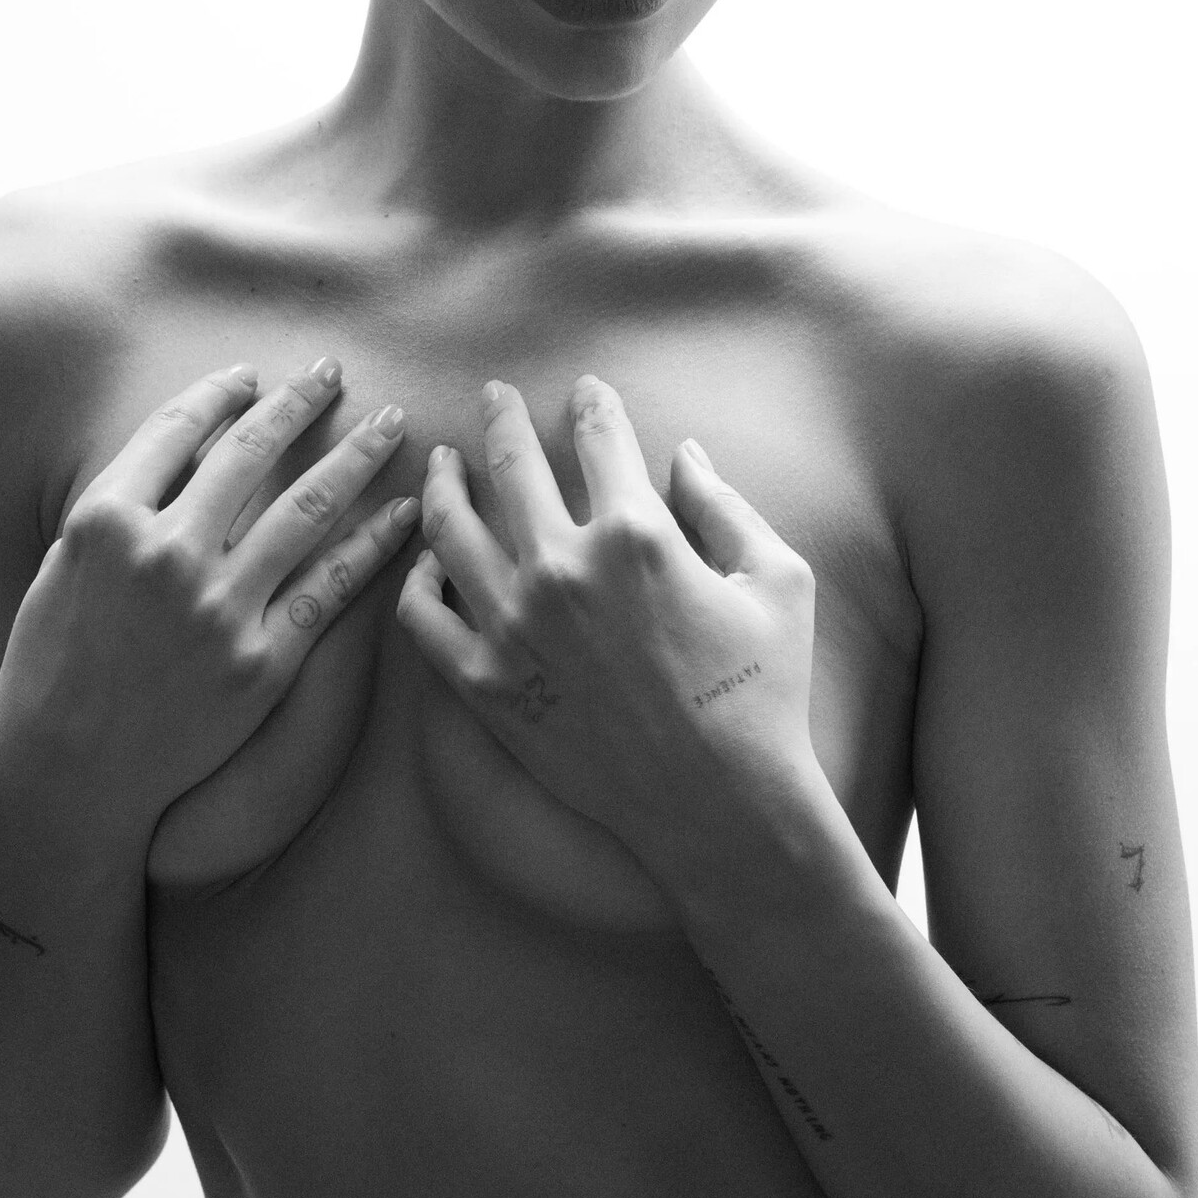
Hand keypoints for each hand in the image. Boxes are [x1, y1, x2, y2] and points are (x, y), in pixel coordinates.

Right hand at [0, 360, 418, 840]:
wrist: (66, 777)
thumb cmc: (51, 671)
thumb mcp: (62, 569)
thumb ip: (119, 509)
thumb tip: (180, 453)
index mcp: (106, 519)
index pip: (177, 429)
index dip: (221, 393)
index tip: (253, 376)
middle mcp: (166, 553)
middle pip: (249, 453)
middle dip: (300, 403)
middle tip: (334, 372)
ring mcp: (219, 608)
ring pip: (308, 508)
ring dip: (357, 456)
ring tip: (392, 422)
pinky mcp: (263, 661)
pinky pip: (333, 586)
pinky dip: (375, 543)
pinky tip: (403, 512)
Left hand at [396, 375, 817, 870]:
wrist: (724, 807)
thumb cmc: (766, 693)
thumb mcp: (779, 580)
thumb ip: (726, 506)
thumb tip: (684, 455)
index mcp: (636, 533)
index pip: (599, 438)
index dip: (592, 404)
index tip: (585, 391)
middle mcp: (562, 569)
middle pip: (509, 464)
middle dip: (499, 417)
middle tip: (493, 395)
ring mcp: (514, 628)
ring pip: (450, 530)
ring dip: (442, 482)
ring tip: (441, 461)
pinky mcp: (485, 686)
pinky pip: (424, 619)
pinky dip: (418, 581)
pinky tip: (427, 562)